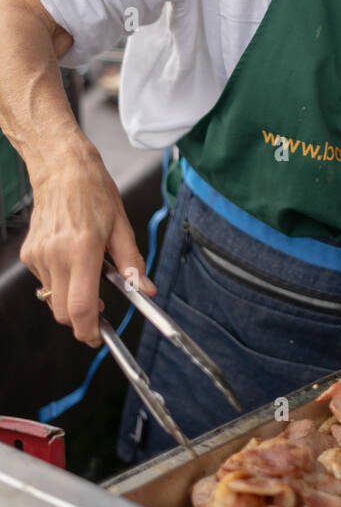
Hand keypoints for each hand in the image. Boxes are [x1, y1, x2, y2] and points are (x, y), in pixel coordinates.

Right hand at [20, 143, 156, 346]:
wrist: (62, 170)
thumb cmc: (94, 193)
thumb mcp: (122, 226)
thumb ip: (132, 263)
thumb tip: (146, 289)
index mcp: (82, 249)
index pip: (81, 307)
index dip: (89, 330)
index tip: (99, 336)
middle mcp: (56, 256)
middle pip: (63, 313)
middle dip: (81, 320)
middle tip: (99, 313)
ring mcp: (39, 256)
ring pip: (53, 299)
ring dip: (72, 298)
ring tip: (89, 273)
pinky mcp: (29, 254)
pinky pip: (46, 282)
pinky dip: (61, 281)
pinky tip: (72, 260)